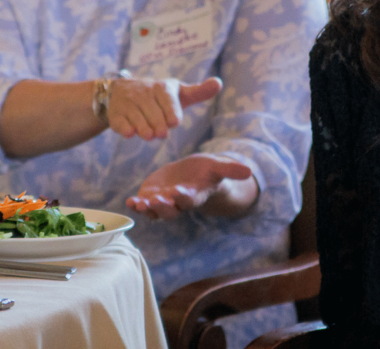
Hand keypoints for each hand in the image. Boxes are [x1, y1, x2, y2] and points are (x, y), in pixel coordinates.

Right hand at [107, 76, 221, 139]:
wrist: (122, 92)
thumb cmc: (159, 97)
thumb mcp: (178, 93)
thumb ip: (198, 92)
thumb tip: (219, 83)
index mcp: (162, 87)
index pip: (168, 100)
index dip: (172, 113)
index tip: (174, 122)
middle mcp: (144, 92)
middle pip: (153, 114)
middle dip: (158, 126)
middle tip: (161, 134)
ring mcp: (128, 102)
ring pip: (138, 119)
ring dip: (144, 130)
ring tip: (149, 135)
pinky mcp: (116, 113)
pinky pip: (120, 122)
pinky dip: (125, 128)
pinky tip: (131, 133)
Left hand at [126, 154, 257, 218]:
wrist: (192, 173)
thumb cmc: (208, 171)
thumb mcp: (219, 167)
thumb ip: (231, 170)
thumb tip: (249, 170)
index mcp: (195, 195)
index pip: (190, 199)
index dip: (184, 197)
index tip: (180, 192)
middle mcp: (178, 202)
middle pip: (170, 210)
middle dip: (163, 206)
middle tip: (157, 199)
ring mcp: (164, 201)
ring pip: (154, 211)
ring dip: (146, 208)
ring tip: (138, 203)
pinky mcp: (152, 196)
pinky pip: (143, 205)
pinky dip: (136, 205)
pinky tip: (130, 201)